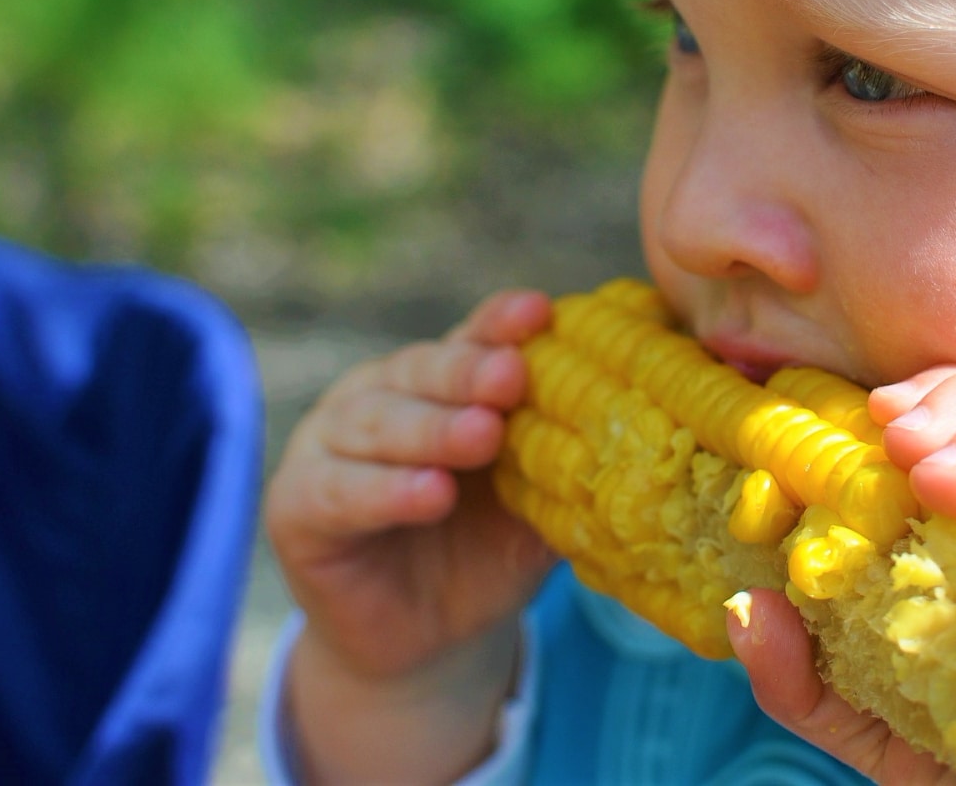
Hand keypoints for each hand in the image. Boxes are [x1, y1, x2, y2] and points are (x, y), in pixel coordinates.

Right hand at [263, 289, 557, 781]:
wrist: (427, 639)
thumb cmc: (489, 550)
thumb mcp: (541, 501)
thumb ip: (576, 456)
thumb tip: (658, 416)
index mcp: (439, 381)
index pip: (471, 339)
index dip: (500, 325)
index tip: (539, 314)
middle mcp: (379, 396)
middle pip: (421, 371)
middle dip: (469, 373)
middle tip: (512, 377)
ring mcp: (329, 445)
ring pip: (377, 424)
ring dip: (432, 429)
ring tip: (482, 437)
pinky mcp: (297, 506)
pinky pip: (341, 492)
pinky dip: (385, 491)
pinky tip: (429, 494)